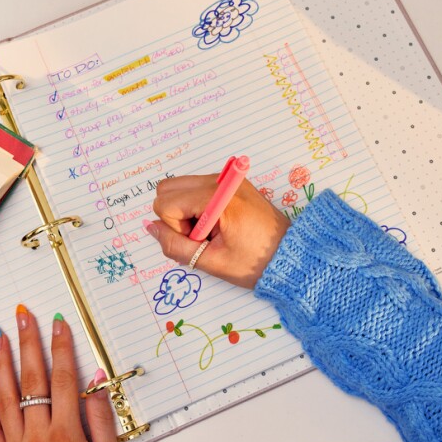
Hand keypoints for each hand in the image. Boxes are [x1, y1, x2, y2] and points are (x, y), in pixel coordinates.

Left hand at [0, 306, 120, 441]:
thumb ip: (102, 421)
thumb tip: (95, 384)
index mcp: (68, 437)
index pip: (63, 379)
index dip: (60, 347)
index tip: (58, 324)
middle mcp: (38, 441)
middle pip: (32, 380)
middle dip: (28, 343)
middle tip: (23, 316)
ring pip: (6, 397)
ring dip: (2, 361)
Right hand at [145, 175, 290, 288]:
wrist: (290, 255)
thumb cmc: (256, 262)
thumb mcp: (212, 261)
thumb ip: (175, 246)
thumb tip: (151, 228)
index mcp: (218, 198)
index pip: (166, 203)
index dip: (177, 229)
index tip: (200, 242)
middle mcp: (220, 180)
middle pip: (167, 188)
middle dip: (176, 216)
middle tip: (203, 236)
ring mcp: (225, 179)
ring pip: (179, 187)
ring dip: (186, 211)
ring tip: (212, 231)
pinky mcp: (229, 182)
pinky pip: (195, 188)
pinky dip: (197, 206)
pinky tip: (217, 225)